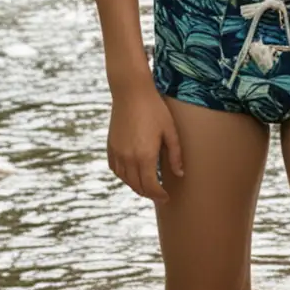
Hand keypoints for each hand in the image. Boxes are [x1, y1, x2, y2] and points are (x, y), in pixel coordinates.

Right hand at [107, 83, 183, 201]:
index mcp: (145, 156)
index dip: (159, 195)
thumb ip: (175, 155)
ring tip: (147, 186)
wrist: (131, 92)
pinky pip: (115, 169)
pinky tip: (132, 174)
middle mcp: (128, 158)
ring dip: (136, 186)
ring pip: (125, 180)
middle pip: (137, 186)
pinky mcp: (110, 146)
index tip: (166, 197)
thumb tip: (179, 174)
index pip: (151, 186)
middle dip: (149, 193)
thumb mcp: (170, 131)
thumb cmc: (155, 109)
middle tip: (159, 194)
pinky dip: (124, 176)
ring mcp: (117, 152)